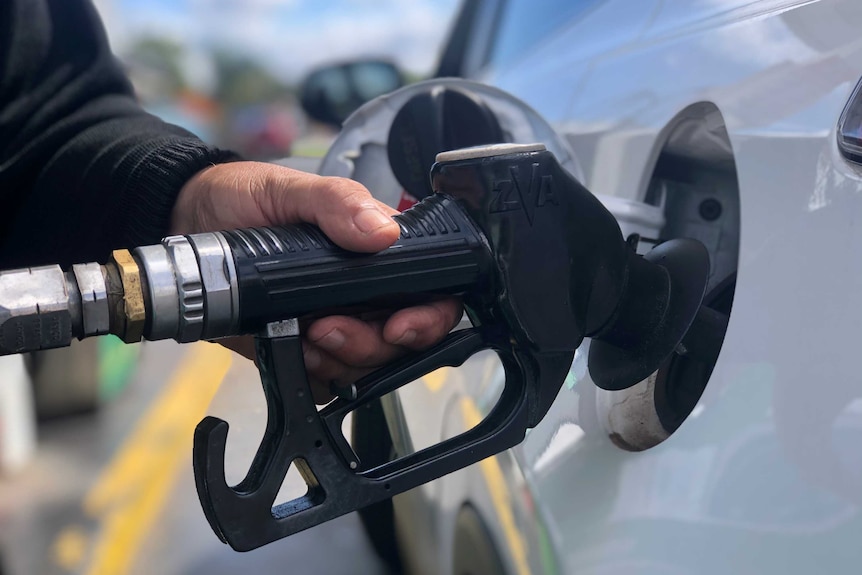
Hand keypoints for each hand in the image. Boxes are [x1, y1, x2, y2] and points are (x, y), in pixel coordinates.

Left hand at [170, 161, 461, 402]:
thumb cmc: (243, 197)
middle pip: (399, 340)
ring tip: (303, 331)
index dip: (427, 317)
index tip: (399, 324)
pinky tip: (290, 347)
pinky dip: (313, 373)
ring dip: (339, 358)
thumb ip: (337, 202)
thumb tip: (383, 232)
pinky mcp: (299, 348)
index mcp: (376, 253)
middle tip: (329, 327)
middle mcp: (364, 293)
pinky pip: (325, 380)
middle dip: (371, 344)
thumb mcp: (290, 188)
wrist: (184, 222)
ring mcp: (333, 322)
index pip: (430, 293)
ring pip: (365, 365)